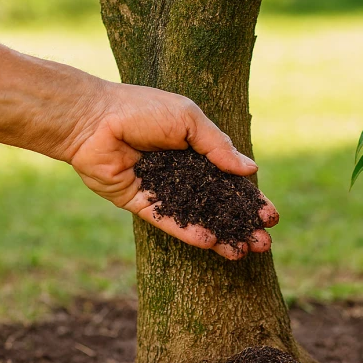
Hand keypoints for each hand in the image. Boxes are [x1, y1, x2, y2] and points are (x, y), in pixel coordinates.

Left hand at [64, 82, 277, 259]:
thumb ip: (217, 146)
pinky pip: (168, 222)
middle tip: (263, 243)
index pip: (230, 181)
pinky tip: (210, 243)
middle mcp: (181, 174)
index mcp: (196, 151)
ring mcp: (161, 190)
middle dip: (241, 225)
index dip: (250, 200)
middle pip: (218, 205)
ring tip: (242, 252)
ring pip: (196, 218)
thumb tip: (251, 169)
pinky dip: (189, 232)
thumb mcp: (188, 119)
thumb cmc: (141, 110)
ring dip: (220, 236)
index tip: (270, 217)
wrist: (93, 118)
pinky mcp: (140, 204)